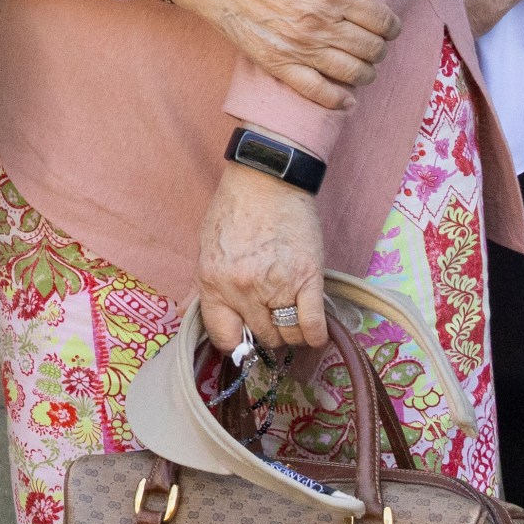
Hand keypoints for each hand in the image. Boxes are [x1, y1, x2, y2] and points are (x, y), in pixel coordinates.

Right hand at [157, 0, 396, 110]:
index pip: (382, 20)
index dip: (392, 26)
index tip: (387, 26)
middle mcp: (320, 23)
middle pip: (373, 49)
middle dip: (380, 47)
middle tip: (372, 43)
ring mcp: (299, 47)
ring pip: (354, 73)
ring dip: (366, 72)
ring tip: (360, 65)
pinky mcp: (279, 65)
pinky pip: (318, 92)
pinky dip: (338, 100)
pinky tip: (347, 98)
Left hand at [197, 158, 327, 358]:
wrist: (266, 180)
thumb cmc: (235, 211)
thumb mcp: (209, 250)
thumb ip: (213, 288)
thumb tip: (226, 323)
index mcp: (212, 283)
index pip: (224, 338)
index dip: (239, 343)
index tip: (248, 338)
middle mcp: (241, 290)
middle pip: (262, 337)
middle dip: (269, 332)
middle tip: (275, 317)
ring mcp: (275, 286)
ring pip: (288, 335)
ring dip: (292, 331)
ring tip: (292, 314)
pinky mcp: (307, 278)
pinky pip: (312, 325)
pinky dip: (315, 334)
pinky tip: (313, 330)